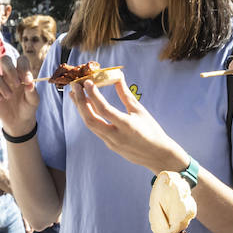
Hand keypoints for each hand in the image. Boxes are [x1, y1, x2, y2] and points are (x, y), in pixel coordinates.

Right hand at [0, 55, 38, 134]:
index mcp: (21, 73)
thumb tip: (29, 83)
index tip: (27, 81)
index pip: (21, 60)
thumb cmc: (28, 107)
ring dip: (1, 84)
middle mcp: (8, 74)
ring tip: (9, 96)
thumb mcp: (33, 101)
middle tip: (17, 84)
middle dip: (10, 70)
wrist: (19, 121)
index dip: (24, 67)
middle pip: (5, 59)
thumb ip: (32, 91)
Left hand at [69, 77, 186, 172]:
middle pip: (90, 119)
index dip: (94, 95)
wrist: (157, 155)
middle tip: (75, 86)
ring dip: (81, 109)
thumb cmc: (152, 130)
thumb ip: (125, 95)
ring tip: (75, 95)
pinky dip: (89, 116)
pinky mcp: (110, 146)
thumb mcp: (140, 111)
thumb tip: (117, 77)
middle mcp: (116, 136)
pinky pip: (96, 129)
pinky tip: (86, 106)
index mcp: (126, 126)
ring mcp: (111, 143)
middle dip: (80, 102)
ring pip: (90, 125)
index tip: (87, 82)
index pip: (104, 109)